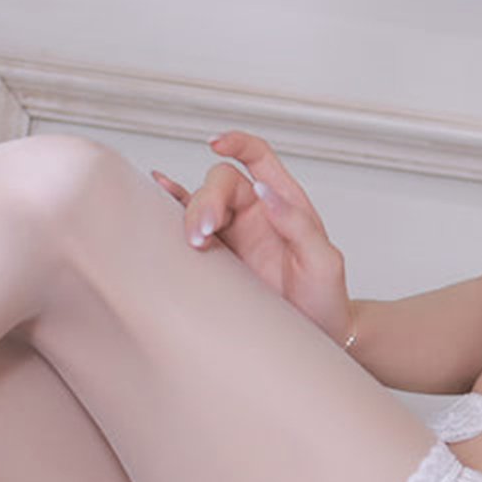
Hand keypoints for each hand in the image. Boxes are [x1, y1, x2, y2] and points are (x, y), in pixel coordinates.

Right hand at [148, 132, 351, 344]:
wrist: (316, 337)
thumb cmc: (325, 299)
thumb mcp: (324, 262)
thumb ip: (298, 226)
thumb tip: (264, 193)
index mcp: (285, 202)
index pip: (259, 157)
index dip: (238, 144)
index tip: (216, 145)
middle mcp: (255, 211)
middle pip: (221, 184)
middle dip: (208, 201)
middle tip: (203, 233)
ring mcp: (234, 233)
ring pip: (200, 205)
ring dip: (190, 215)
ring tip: (192, 240)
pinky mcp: (217, 256)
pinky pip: (189, 225)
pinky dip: (172, 209)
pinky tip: (157, 199)